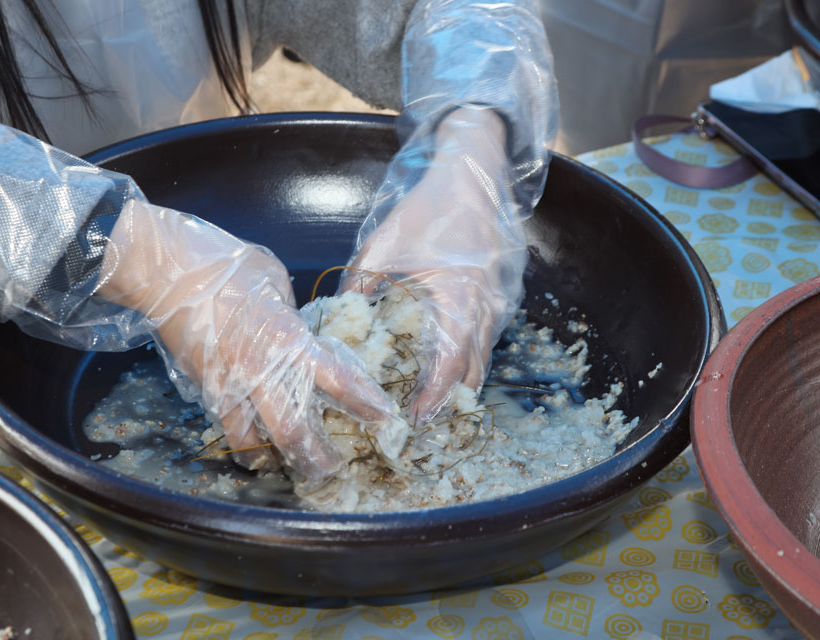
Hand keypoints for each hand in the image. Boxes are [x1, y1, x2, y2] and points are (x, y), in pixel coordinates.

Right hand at [97, 200, 399, 486]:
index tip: (383, 417)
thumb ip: (290, 314)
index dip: (363, 403)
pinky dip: (239, 437)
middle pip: (293, 431)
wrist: (166, 270)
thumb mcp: (274, 281)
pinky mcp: (202, 386)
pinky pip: (225, 423)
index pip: (337, 380)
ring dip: (270, 458)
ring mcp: (228, 383)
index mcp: (287, 339)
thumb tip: (296, 327)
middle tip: (332, 467)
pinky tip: (248, 440)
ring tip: (282, 466)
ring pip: (250, 441)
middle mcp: (260, 370)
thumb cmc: (224, 263)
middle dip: (314, 456)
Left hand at [342, 108, 526, 421]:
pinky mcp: (499, 301)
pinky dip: (464, 363)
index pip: (451, 359)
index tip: (414, 418)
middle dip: (448, 403)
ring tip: (426, 411)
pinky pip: (484, 343)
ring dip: (458, 387)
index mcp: (459, 293)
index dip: (433, 394)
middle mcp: (486, 305)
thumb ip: (358, 289)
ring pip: (481, 359)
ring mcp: (499, 305)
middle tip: (418, 428)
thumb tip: (333, 327)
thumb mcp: (381, 246)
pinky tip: (440, 374)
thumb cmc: (427, 210)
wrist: (472, 177)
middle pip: (472, 371)